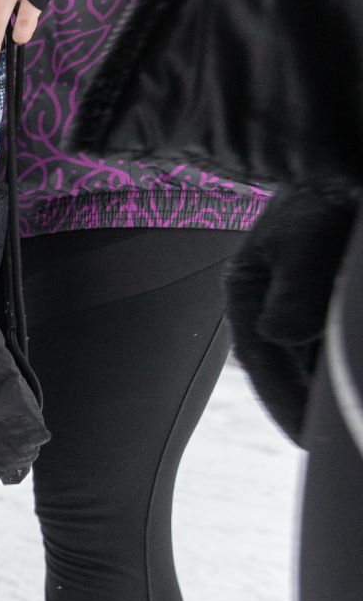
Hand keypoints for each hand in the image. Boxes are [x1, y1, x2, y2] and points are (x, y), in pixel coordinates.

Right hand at [225, 187, 359, 444]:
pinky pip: (334, 336)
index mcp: (247, 291)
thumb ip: (298, 289)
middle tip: (343, 439)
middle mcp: (272, 301)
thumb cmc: (328, 192)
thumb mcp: (309, 237)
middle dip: (319, 399)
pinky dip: (347, 354)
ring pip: (320, 354)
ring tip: (353, 408)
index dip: (290, 408)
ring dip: (337, 378)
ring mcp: (306, 298)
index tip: (314, 444)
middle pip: (295, 366)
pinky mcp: (333, 293)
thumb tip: (281, 336)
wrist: (350, 156)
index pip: (265, 363)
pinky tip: (354, 370)